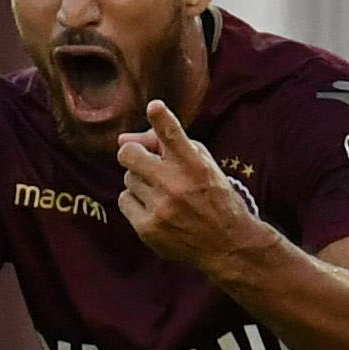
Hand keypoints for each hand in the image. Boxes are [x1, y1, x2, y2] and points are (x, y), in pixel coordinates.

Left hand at [116, 100, 259, 267]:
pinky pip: (124, 200)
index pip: (173, 135)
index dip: (162, 118)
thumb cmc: (212, 196)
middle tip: (143, 160)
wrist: (226, 243)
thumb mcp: (202, 164)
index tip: (154, 106)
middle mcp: (176, 185)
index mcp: (194, 165)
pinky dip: (136, 202)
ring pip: (128, 178)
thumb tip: (122, 139)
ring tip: (162, 192)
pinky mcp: (147, 228)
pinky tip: (155, 209)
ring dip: (140, 181)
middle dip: (133, 153)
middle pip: (129, 155)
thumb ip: (167, 145)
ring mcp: (160, 208)